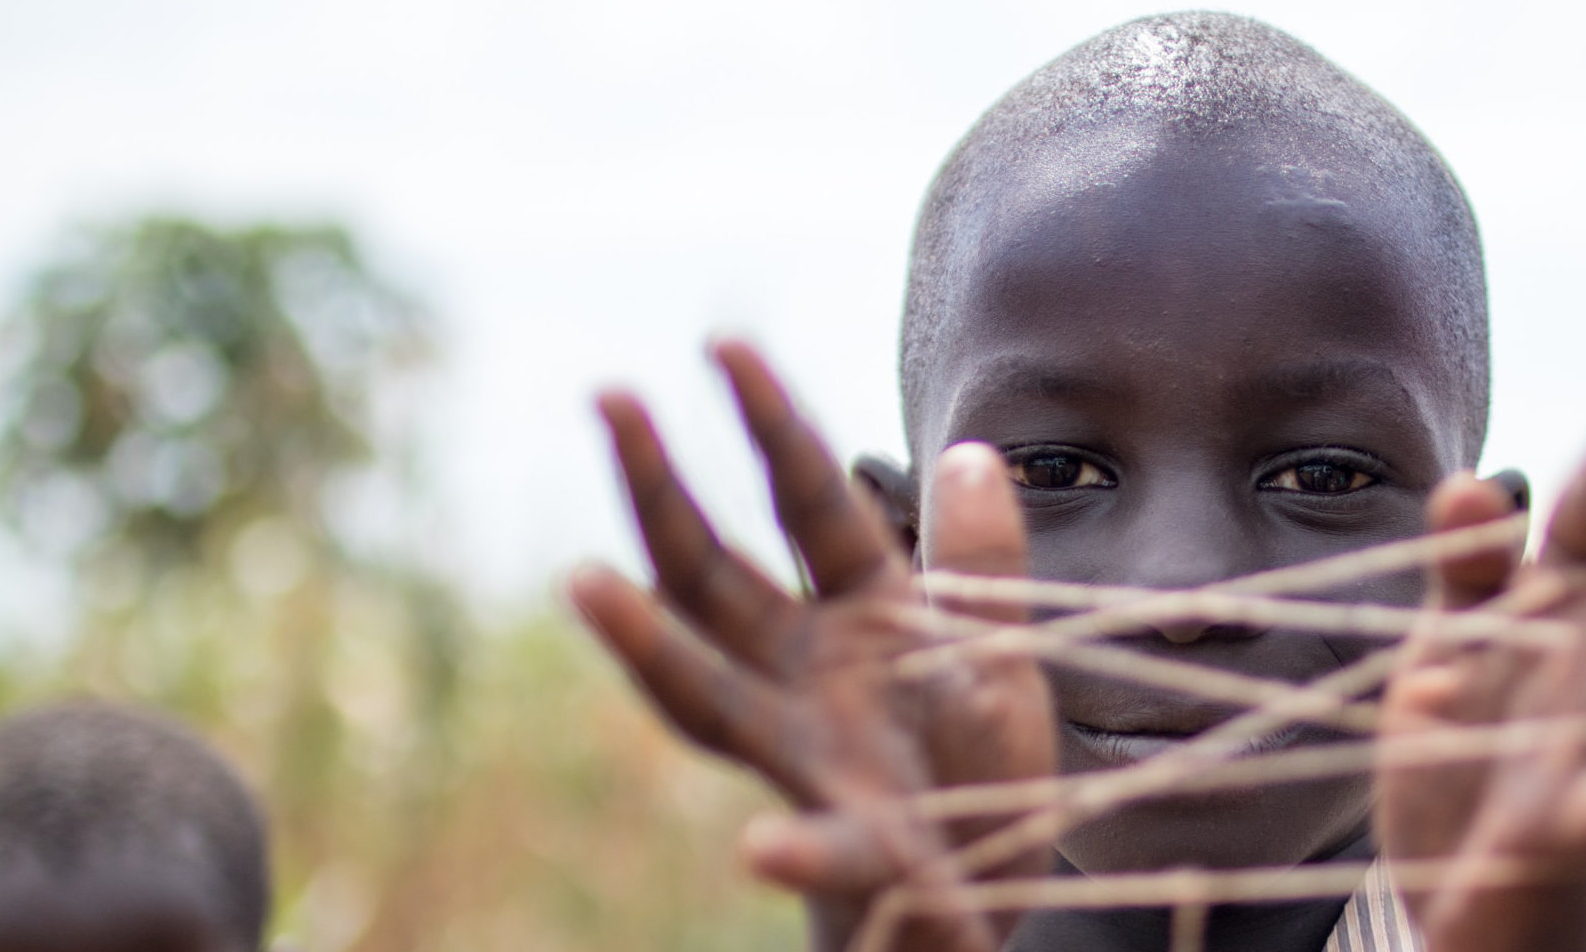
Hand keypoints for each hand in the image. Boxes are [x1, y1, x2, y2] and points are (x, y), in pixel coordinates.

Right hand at [568, 341, 1055, 951]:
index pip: (805, 499)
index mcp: (858, 606)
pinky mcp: (856, 850)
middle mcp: (805, 671)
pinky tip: (758, 850)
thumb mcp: (1000, 642)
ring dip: (648, 644)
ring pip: (711, 698)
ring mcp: (812, 758)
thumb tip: (970, 450)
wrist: (992, 871)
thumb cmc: (979, 748)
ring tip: (584, 583)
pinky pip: (823, 850)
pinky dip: (793, 851)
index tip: (722, 340)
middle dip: (661, 490)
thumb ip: (983, 558)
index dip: (770, 421)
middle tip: (610, 398)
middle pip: (714, 574)